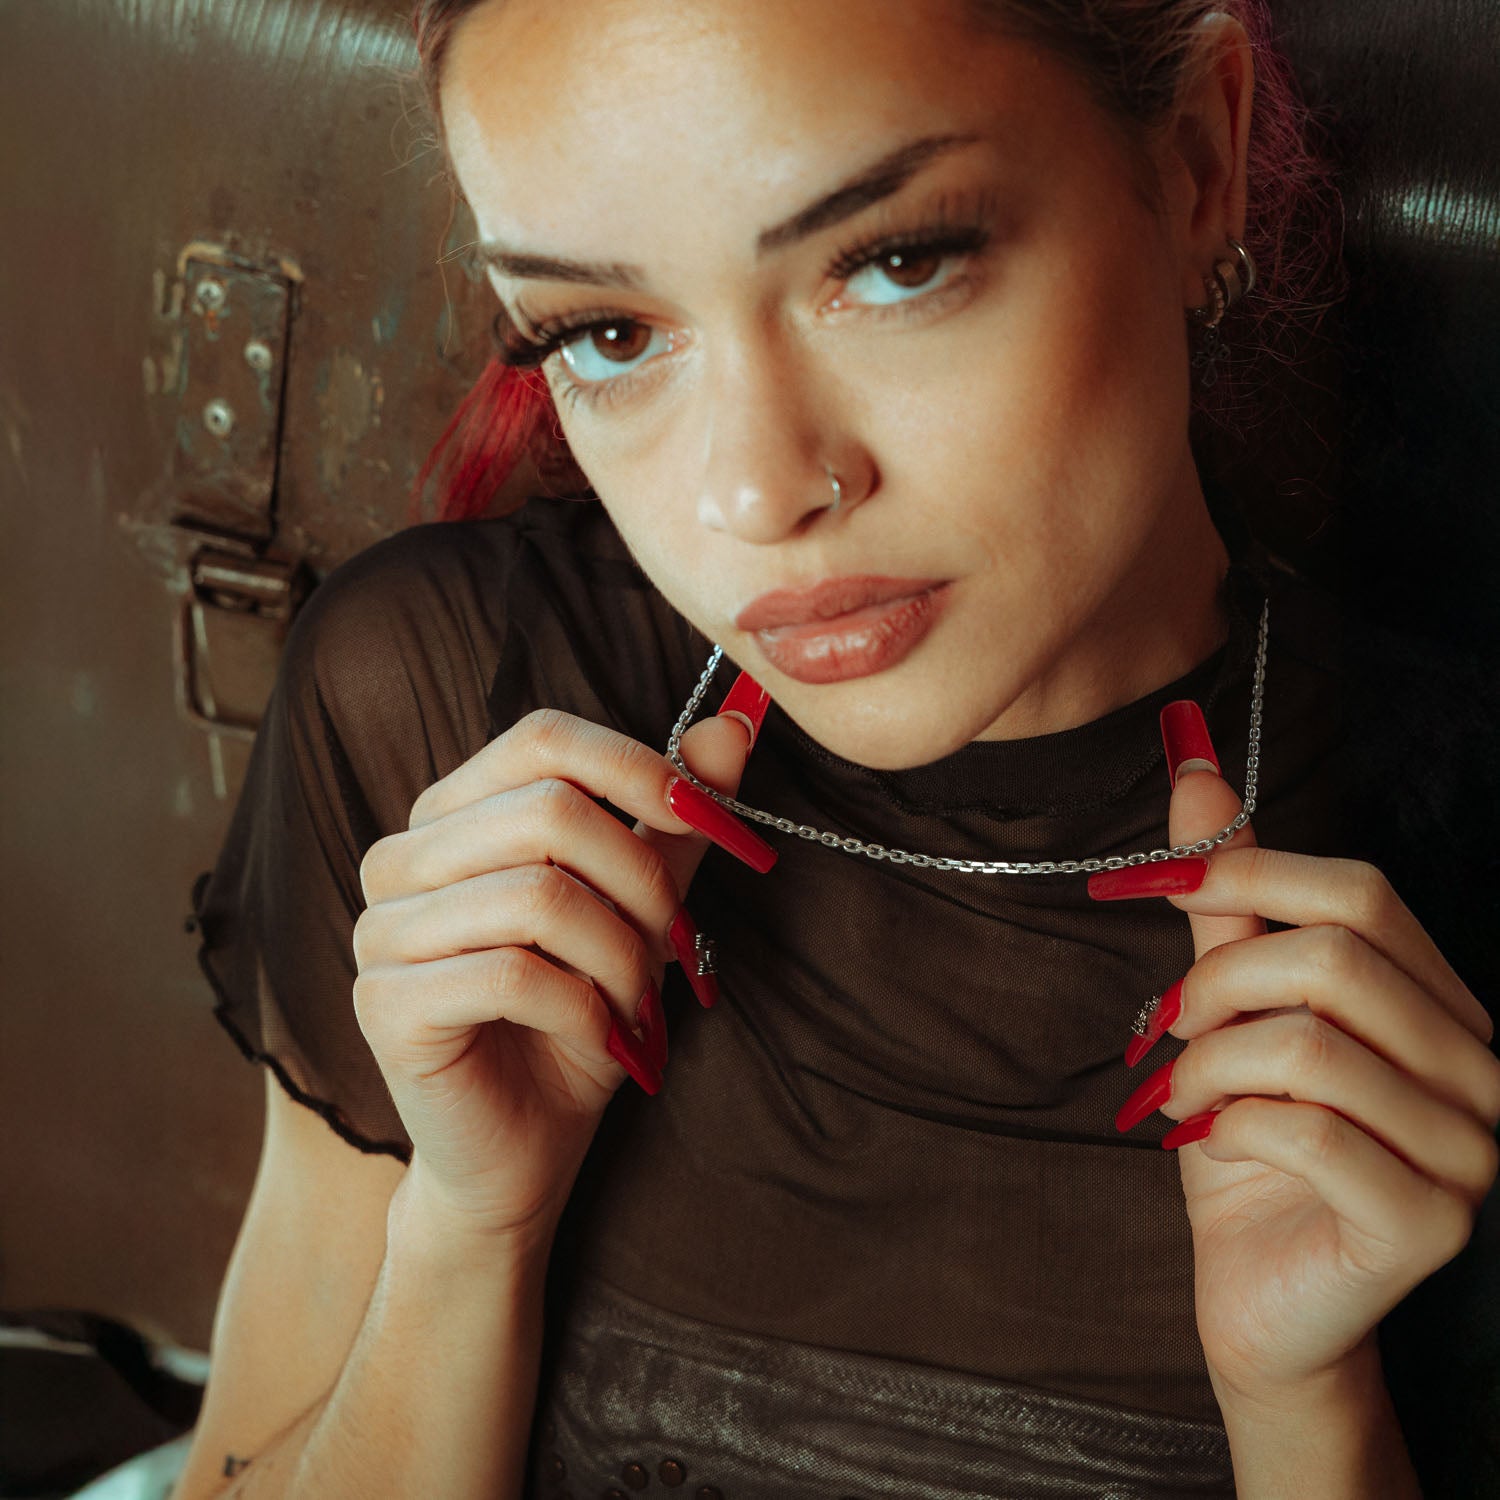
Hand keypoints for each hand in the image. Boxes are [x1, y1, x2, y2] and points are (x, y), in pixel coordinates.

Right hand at [351, 698, 764, 1250]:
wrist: (523, 1151)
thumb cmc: (578, 1020)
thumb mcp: (637, 913)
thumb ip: (669, 822)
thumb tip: (732, 729)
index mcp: (455, 815)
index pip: (542, 738)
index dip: (636, 767)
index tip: (710, 819)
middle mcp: (402, 859)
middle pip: (548, 812)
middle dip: (643, 882)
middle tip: (676, 946)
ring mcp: (381, 930)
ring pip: (537, 896)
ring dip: (620, 957)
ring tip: (640, 1004)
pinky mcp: (384, 1004)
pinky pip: (511, 974)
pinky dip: (583, 1008)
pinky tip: (601, 1038)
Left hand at [1100, 700, 1499, 1408]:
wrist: (1258, 1294)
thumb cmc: (1246, 1146)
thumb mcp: (1227, 1007)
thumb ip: (1224, 899)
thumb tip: (1194, 768)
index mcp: (1436, 1003)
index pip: (1360, 892)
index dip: (1242, 872)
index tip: (1142, 885)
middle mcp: (1476, 1067)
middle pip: (1337, 956)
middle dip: (1217, 982)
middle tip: (1161, 1024)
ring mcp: (1470, 1149)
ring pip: (1313, 1042)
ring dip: (1210, 1061)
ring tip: (1179, 1092)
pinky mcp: (1432, 1223)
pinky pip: (1309, 1130)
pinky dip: (1227, 1122)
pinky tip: (1202, 1141)